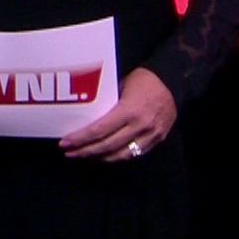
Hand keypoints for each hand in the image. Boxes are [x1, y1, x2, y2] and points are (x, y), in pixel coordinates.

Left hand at [59, 68, 176, 161]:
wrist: (173, 81)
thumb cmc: (143, 80)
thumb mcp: (120, 87)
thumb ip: (107, 105)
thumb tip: (86, 116)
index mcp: (129, 111)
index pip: (99, 130)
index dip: (80, 139)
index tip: (65, 143)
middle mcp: (140, 126)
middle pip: (107, 146)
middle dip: (85, 151)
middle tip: (69, 153)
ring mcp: (150, 135)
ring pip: (121, 155)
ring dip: (100, 158)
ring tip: (84, 156)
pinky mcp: (157, 140)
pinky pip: (135, 154)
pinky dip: (118, 157)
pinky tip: (105, 156)